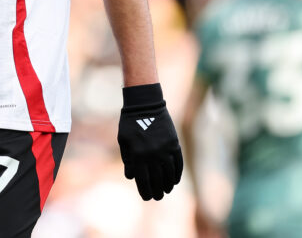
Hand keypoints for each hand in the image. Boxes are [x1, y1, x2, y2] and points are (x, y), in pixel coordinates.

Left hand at [117, 83, 182, 200]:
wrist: (145, 104)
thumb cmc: (130, 123)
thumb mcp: (123, 141)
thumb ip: (128, 160)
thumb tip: (131, 177)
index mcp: (137, 155)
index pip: (143, 180)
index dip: (145, 191)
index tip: (147, 198)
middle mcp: (152, 154)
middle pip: (157, 179)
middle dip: (157, 191)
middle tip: (158, 197)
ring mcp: (165, 149)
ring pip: (169, 173)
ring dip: (168, 185)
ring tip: (166, 191)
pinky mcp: (174, 143)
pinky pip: (177, 163)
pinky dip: (177, 173)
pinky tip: (174, 180)